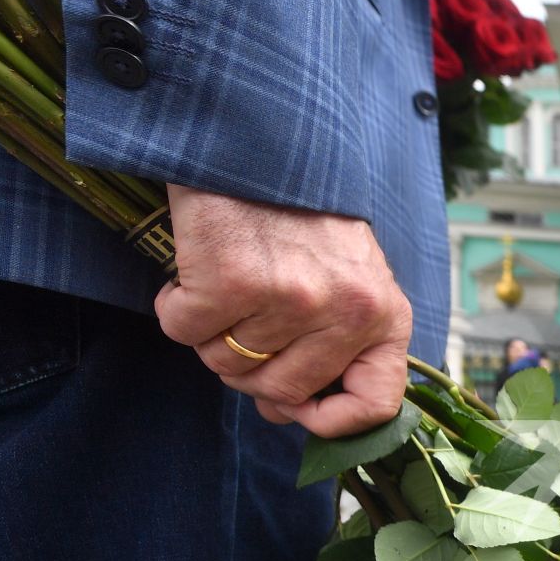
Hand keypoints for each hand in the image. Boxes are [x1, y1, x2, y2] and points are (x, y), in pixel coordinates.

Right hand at [155, 184, 412, 437]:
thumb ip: (334, 345)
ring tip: (225, 284)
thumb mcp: (350, 278)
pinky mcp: (232, 282)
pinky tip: (192, 273)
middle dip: (249, 367)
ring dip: (210, 333)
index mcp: (385, 314)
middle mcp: (346, 311)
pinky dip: (174, 306)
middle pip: (281, 390)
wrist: (257, 141)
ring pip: (226, 364)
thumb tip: (284, 413)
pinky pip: (183, 331)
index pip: (376, 403)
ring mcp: (291, 298)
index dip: (330, 420)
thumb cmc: (302, 216)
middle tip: (242, 320)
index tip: (297, 408)